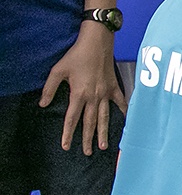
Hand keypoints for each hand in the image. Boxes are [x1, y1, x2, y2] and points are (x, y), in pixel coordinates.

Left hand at [39, 22, 126, 154]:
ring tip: (103, 145)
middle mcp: (94, 97)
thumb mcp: (58, 70)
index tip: (66, 146)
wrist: (97, 42)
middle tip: (87, 152)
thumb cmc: (77, 55)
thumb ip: (50, 88)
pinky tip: (126, 120)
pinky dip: (123, 111)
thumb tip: (43, 104)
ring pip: (104, 117)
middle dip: (88, 138)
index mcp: (79, 94)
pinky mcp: (114, 86)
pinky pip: (120, 102)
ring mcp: (106, 93)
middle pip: (90, 122)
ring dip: (104, 132)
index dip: (68, 133)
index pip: (72, 119)